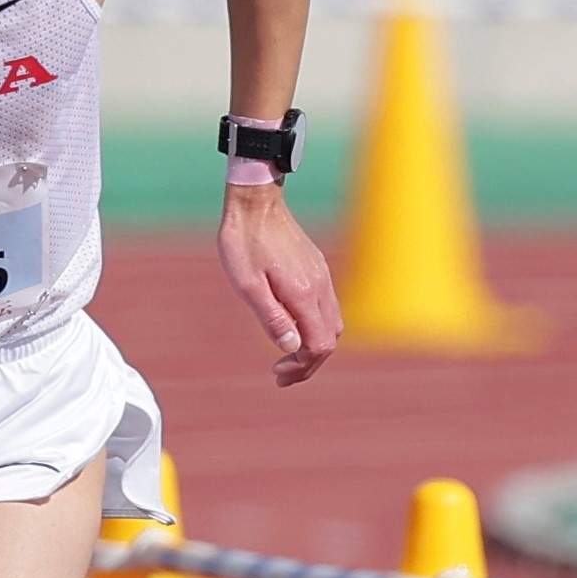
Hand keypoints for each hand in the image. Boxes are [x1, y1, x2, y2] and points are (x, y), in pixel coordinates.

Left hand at [218, 182, 339, 386]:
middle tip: (281, 374)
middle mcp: (320, 287)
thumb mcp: (247, 285)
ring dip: (315, 345)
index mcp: (304, 294)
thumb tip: (291, 349)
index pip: (319, 346)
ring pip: (333, 324)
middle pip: (330, 339)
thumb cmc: (243, 242)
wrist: (254, 203)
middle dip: (310, 362)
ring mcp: (322, 276)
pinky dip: (316, 326)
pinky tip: (293, 327)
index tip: (278, 374)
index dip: (303, 368)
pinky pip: (327, 307)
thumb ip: (272, 318)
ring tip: (288, 356)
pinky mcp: (317, 268)